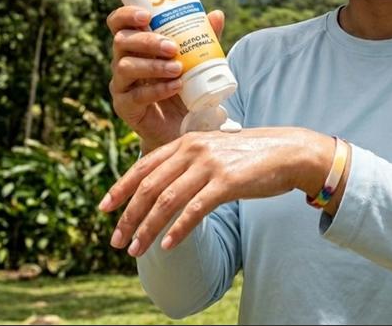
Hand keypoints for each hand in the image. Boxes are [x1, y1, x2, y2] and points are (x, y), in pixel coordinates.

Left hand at [98, 127, 335, 256]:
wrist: (288, 152)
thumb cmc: (249, 156)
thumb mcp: (213, 151)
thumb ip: (187, 163)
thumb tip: (161, 185)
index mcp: (186, 141)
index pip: (143, 166)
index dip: (120, 188)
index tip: (104, 208)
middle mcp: (194, 150)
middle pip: (149, 187)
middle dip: (128, 216)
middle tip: (116, 240)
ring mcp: (210, 165)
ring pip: (167, 201)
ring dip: (147, 229)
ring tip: (135, 250)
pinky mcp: (227, 182)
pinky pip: (195, 210)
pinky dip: (178, 230)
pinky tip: (168, 246)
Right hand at [106, 5, 225, 151]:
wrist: (183, 124)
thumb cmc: (185, 85)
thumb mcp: (196, 60)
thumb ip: (203, 38)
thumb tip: (217, 14)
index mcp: (136, 44)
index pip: (119, 23)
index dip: (127, 14)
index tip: (147, 15)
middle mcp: (123, 60)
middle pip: (121, 41)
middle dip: (147, 41)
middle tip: (172, 47)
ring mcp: (121, 84)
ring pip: (125, 67)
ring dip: (153, 66)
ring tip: (178, 69)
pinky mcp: (125, 106)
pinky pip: (135, 95)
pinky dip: (157, 90)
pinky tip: (176, 87)